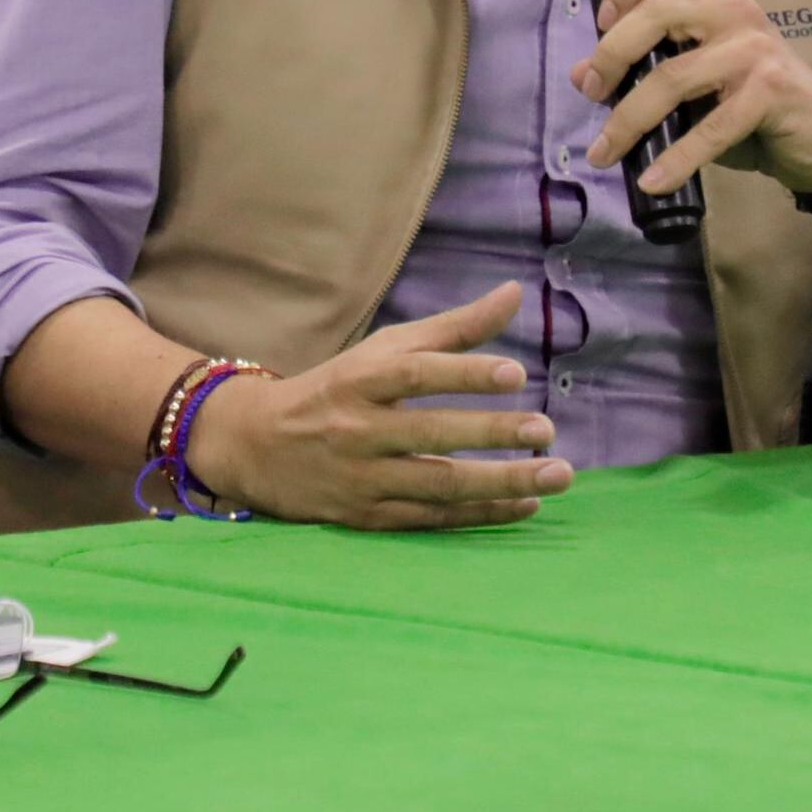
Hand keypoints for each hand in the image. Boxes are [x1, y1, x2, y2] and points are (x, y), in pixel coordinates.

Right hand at [181, 285, 573, 530]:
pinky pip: (432, 519)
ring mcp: (362, 479)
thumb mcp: (383, 350)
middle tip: (547, 429)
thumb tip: (515, 293)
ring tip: (556, 475)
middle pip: (431, 434)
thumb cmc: (337, 388)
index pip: (416, 374)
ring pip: (438, 485)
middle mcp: (358, 430)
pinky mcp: (368, 518)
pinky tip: (526, 504)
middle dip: (492, 433)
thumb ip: (452, 328)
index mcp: (360, 380)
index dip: (464, 372)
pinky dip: (481, 514)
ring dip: (500, 482)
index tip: (516, 373)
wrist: (255, 447)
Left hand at [570, 0, 811, 199]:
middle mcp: (737, 12)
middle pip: (657, 12)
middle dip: (612, 54)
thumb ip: (646, 75)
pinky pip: (709, 127)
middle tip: (593, 93)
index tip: (603, 22)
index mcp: (719, 0)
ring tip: (605, 154)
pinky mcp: (771, 91)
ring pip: (673, 75)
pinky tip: (655, 181)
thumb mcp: (698, 90)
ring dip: (629, 120)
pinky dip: (676, 159)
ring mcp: (755, 50)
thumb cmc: (761, 112)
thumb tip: (582, 76)